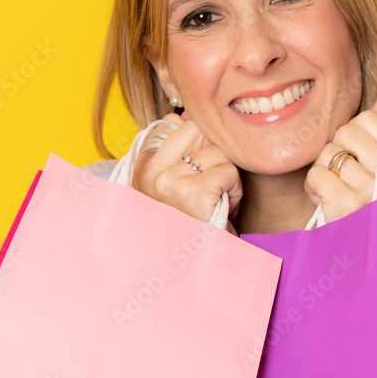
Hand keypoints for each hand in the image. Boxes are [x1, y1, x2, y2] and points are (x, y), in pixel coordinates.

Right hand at [131, 110, 242, 230]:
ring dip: (228, 178)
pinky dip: (234, 191)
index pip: (176, 124)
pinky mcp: (191, 193)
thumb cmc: (198, 221)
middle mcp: (149, 174)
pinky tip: (222, 210)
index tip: (197, 175)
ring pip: (218, 153)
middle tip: (210, 189)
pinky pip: (228, 171)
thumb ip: (177, 149)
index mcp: (142, 167)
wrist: (207, 263)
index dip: (199, 145)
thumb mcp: (181, 182)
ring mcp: (168, 183)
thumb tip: (183, 114)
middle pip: (200, 131)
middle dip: (215, 158)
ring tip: (215, 203)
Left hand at [304, 90, 376, 223]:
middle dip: (337, 150)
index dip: (354, 132)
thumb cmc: (373, 206)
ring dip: (324, 171)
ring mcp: (369, 188)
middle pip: (345, 132)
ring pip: (329, 153)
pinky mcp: (344, 203)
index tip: (358, 153)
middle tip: (343, 173)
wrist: (369, 254)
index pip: (371, 118)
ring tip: (335, 188)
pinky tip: (325, 199)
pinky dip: (314, 186)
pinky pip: (317, 174)